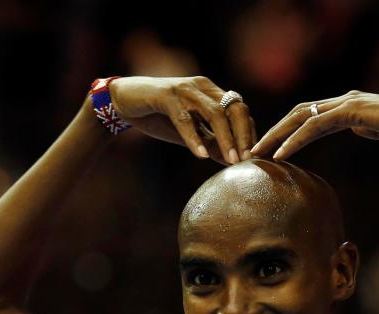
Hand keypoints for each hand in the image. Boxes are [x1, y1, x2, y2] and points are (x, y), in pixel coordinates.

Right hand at [109, 76, 256, 163]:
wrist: (125, 101)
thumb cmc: (160, 117)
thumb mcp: (190, 133)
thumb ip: (210, 142)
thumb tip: (232, 161)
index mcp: (212, 93)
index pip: (240, 111)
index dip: (249, 134)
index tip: (253, 158)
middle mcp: (202, 87)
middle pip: (233, 109)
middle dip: (243, 136)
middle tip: (246, 161)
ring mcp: (185, 89)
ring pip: (214, 113)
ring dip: (225, 138)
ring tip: (231, 161)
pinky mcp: (166, 96)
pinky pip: (185, 119)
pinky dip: (194, 138)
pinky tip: (200, 155)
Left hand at [251, 91, 378, 160]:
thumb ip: (369, 129)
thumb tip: (361, 130)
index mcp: (350, 106)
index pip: (310, 116)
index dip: (288, 131)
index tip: (272, 149)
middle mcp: (344, 100)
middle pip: (298, 113)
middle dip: (274, 131)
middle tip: (254, 150)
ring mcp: (347, 103)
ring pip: (301, 116)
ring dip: (276, 135)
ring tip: (258, 153)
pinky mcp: (352, 111)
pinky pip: (316, 125)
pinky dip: (295, 140)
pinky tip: (281, 154)